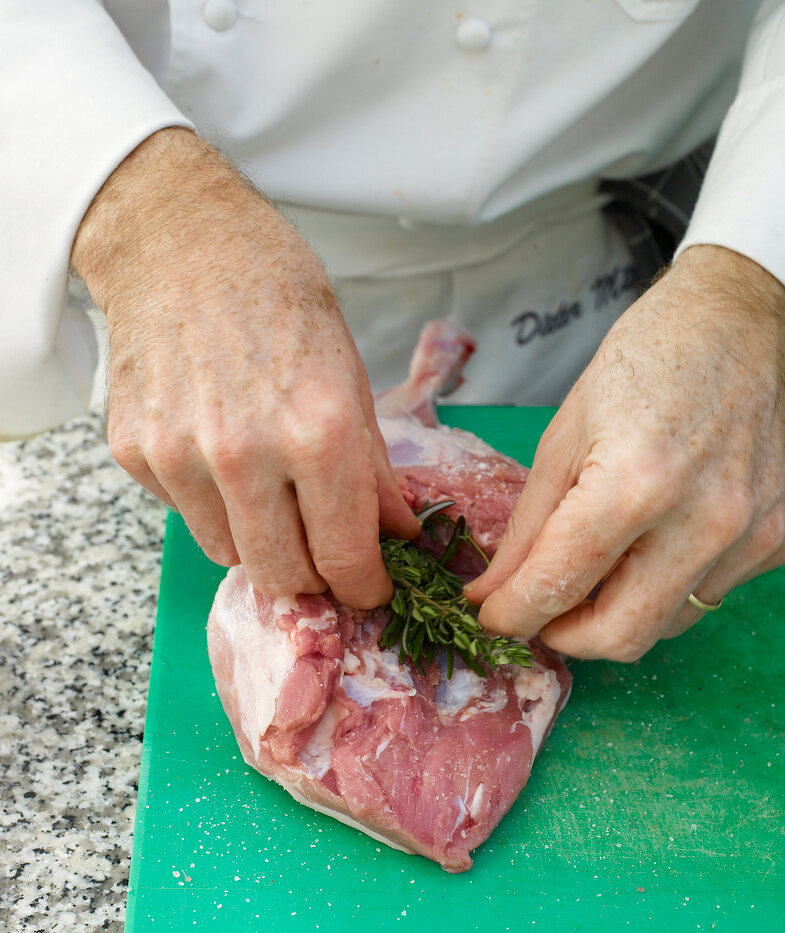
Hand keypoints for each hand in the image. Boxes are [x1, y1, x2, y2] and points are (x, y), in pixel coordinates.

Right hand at [71, 128, 417, 606]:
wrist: (179, 241)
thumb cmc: (277, 294)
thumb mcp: (350, 375)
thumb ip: (372, 469)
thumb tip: (396, 535)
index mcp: (318, 432)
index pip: (345, 559)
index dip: (365, 586)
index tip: (369, 587)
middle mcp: (245, 453)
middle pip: (284, 577)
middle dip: (314, 577)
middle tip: (324, 550)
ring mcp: (180, 456)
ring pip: (230, 554)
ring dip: (259, 540)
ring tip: (269, 486)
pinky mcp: (135, 453)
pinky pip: (185, 514)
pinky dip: (211, 502)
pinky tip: (219, 450)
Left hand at [466, 245, 784, 660]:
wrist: (746, 322)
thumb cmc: (647, 361)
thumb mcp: (565, 433)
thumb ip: (528, 526)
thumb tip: (494, 592)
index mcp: (636, 483)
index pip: (560, 586)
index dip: (514, 614)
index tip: (494, 616)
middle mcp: (704, 520)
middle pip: (620, 636)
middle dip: (566, 637)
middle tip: (542, 610)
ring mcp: (752, 534)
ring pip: (667, 623)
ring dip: (620, 609)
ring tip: (605, 557)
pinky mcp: (782, 538)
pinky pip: (711, 592)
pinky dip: (671, 581)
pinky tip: (664, 531)